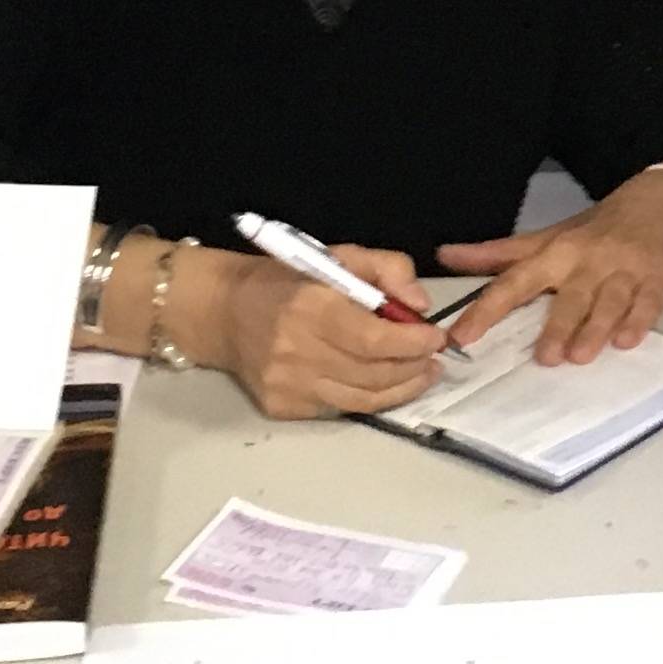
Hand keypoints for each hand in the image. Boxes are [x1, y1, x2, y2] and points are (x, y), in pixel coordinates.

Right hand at [183, 241, 447, 420]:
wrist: (226, 311)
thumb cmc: (290, 280)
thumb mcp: (340, 255)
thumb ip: (388, 269)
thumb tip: (420, 304)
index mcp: (312, 308)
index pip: (374, 340)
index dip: (413, 343)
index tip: (436, 338)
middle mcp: (297, 351)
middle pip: (373, 374)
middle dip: (414, 367)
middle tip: (433, 357)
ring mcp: (288, 384)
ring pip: (362, 400)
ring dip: (402, 389)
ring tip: (421, 374)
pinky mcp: (282, 407)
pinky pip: (340, 408)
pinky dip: (371, 399)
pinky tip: (385, 385)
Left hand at [442, 166, 662, 363]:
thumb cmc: (603, 225)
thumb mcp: (552, 235)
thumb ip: (500, 253)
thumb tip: (445, 255)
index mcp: (557, 252)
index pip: (516, 281)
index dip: (487, 309)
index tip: (462, 336)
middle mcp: (589, 261)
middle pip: (570, 297)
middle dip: (557, 326)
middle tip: (544, 358)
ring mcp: (626, 271)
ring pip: (608, 302)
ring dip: (595, 329)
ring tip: (580, 357)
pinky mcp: (659, 280)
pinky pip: (648, 304)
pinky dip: (638, 322)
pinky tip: (628, 340)